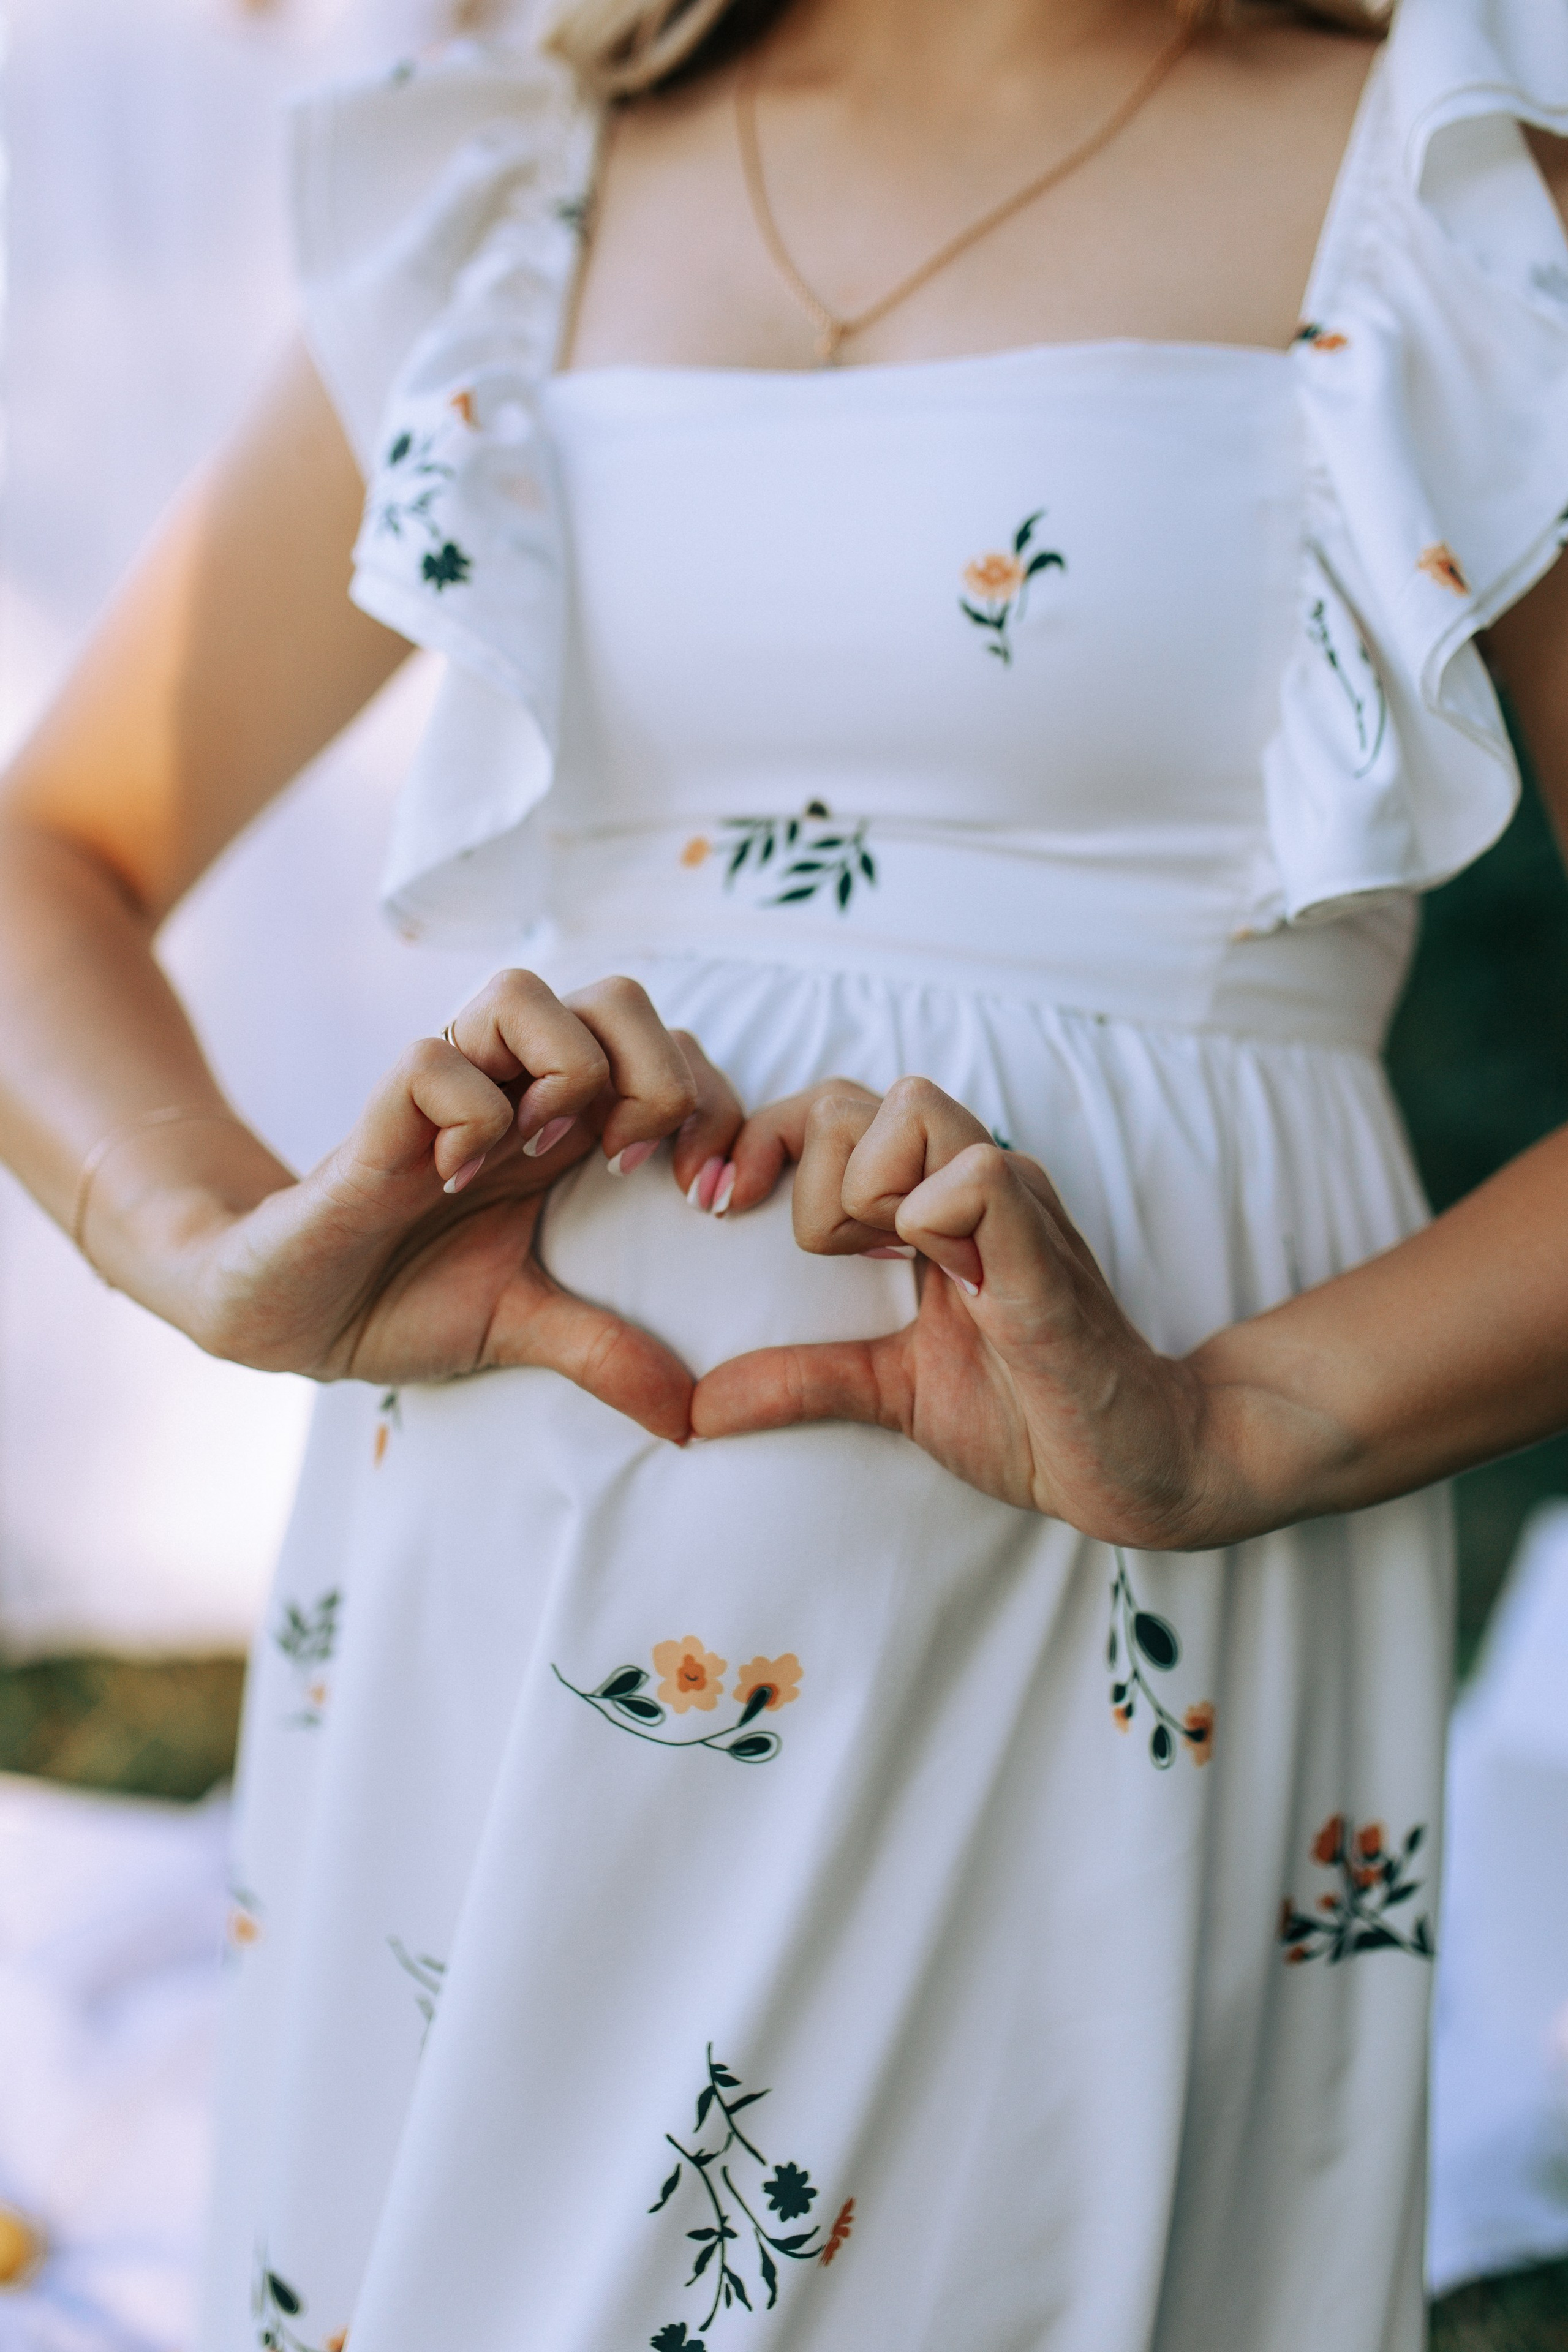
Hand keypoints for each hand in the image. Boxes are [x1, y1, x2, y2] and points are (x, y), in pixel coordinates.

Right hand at [103, 973, 742, 1440]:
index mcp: (565, 1122)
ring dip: (565, 1073)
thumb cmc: (404, 1298)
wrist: (289, 1314)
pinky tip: (457, 1180)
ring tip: (547, 1156)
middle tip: (630, 1166)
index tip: (705, 1199)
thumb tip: (695, 1418)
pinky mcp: (377, 1114)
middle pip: (620, 995)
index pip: (674, 1049)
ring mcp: (445, 1092)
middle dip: (656, 1073)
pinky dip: (469, 1121)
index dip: (714, 1104)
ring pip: (526, 991)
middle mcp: (513, 1088)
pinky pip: (436, 1064)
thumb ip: (609, 1353)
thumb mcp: (525, 1329)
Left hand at [690, 1076, 1213, 1542]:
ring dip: (868, 1189)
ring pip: (913, 1110)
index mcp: (933, 1200)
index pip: (826, 1110)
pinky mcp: (1044, 1258)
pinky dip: (937, 1220)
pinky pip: (981, 1177)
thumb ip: (798, 1381)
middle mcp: (974, 1182)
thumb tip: (693, 1410)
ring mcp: (1015, 1210)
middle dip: (808, 1178)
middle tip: (835, 1259)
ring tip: (894, 1267)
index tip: (720, 1204)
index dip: (761, 1140)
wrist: (1134, 1464)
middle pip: (853, 1098)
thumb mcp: (887, 1392)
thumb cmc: (1026, 1413)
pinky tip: (952, 1285)